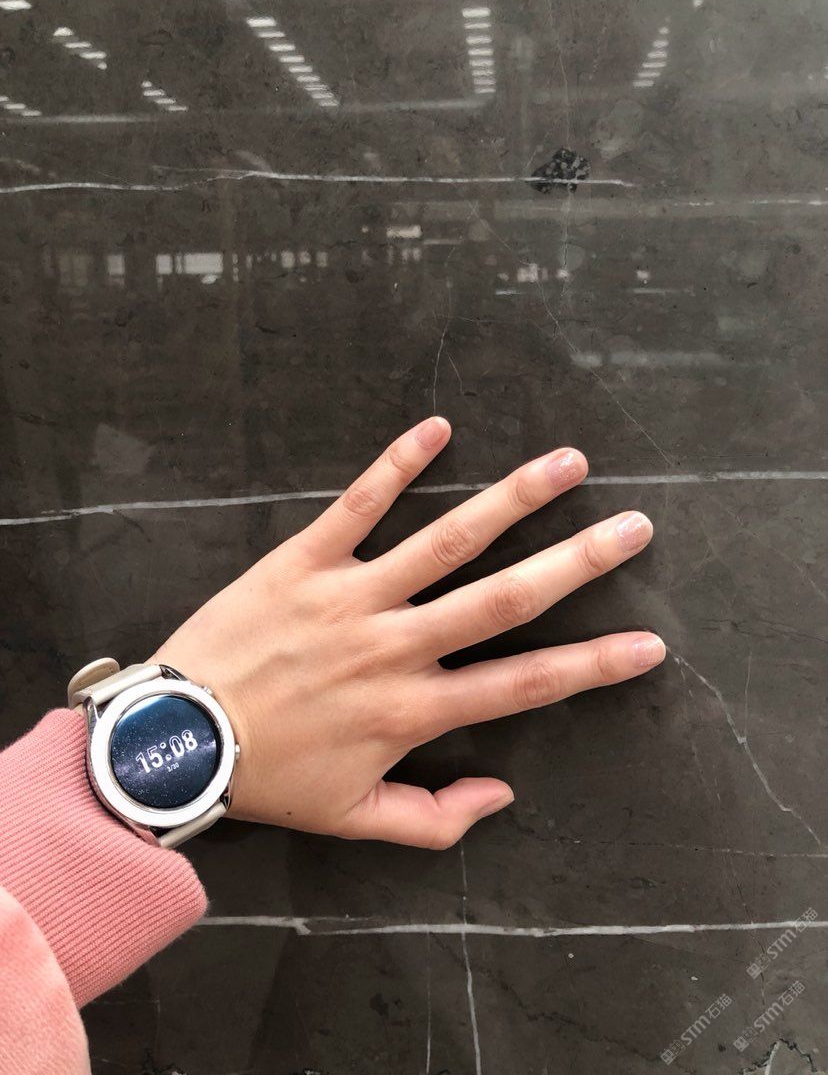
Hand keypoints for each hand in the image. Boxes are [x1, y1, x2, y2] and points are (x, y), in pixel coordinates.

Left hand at [150, 417, 663, 848]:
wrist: (174, 742)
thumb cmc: (270, 780)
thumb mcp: (354, 820)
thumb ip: (436, 819)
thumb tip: (504, 794)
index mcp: (413, 710)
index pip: (524, 684)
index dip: (593, 666)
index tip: (649, 644)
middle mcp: (394, 646)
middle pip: (504, 599)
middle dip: (579, 562)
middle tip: (635, 527)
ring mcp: (350, 597)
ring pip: (445, 541)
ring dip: (511, 499)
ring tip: (566, 465)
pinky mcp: (302, 561)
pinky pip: (356, 506)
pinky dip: (395, 464)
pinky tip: (437, 428)